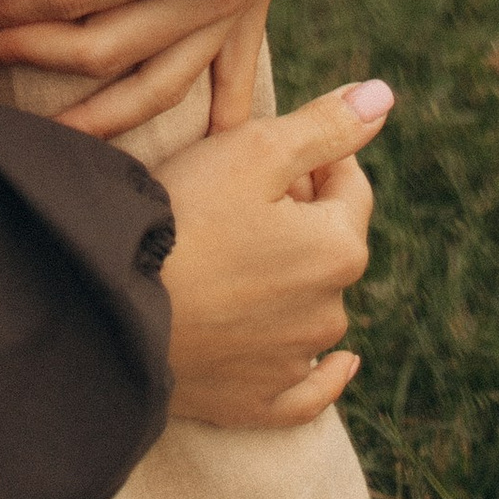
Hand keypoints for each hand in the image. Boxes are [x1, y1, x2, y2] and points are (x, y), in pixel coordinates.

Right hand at [158, 79, 391, 426]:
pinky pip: (307, 391)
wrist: (114, 305)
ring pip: (314, 307)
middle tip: (238, 195)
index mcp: (339, 249)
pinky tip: (341, 368)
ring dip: (292, 278)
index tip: (266, 149)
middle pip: (329, 244)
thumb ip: (326, 125)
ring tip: (232, 251)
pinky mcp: (259, 403)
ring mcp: (295, 363)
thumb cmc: (184, 214)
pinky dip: (324, 376)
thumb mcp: (255, 148)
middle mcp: (330, 312)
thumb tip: (383, 95)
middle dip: (300, 216)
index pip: (349, 185)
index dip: (311, 157)